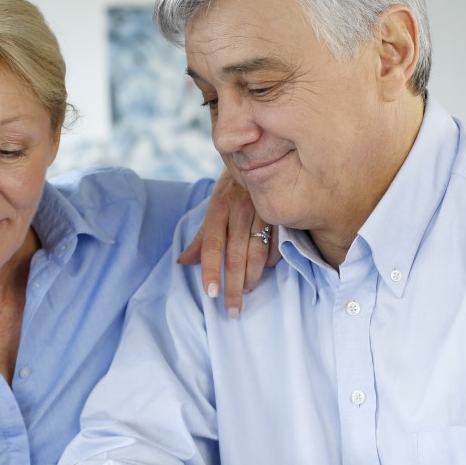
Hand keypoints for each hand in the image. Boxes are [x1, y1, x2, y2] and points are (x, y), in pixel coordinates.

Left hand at [178, 168, 279, 316]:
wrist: (260, 153)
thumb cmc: (233, 187)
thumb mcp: (214, 207)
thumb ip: (201, 238)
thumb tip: (182, 262)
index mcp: (218, 208)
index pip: (212, 244)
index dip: (211, 270)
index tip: (212, 293)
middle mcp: (239, 209)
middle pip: (236, 255)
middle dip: (234, 287)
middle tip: (233, 311)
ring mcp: (263, 210)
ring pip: (259, 253)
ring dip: (254, 277)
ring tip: (248, 289)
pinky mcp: (283, 213)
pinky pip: (279, 245)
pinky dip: (273, 261)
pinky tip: (267, 269)